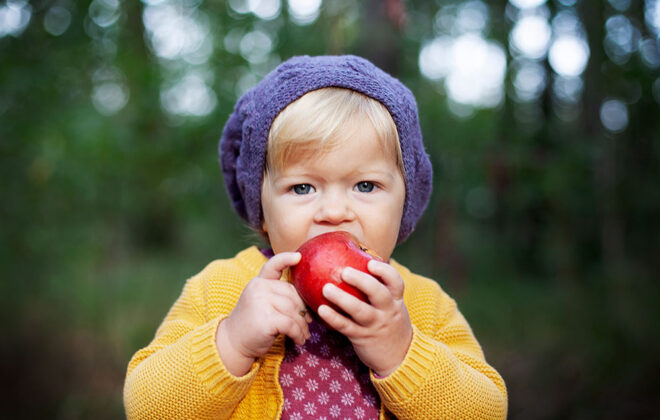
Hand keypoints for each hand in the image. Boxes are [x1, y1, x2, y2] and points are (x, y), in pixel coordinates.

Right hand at [216, 252, 311, 375]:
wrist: (233, 343)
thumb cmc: (253, 324)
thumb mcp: (262, 303)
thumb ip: (278, 296)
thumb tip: (308, 303)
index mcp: (259, 282)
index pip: (273, 265)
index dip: (286, 259)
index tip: (299, 256)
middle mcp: (259, 288)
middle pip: (292, 294)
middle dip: (303, 310)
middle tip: (307, 322)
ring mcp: (261, 302)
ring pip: (294, 310)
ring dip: (302, 325)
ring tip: (304, 334)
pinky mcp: (266, 319)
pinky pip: (292, 324)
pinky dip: (298, 334)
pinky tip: (299, 340)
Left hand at [318, 260, 412, 376]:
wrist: (400, 357)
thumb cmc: (388, 322)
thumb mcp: (390, 306)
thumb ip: (378, 289)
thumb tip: (353, 263)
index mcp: (395, 299)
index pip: (395, 281)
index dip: (384, 271)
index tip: (370, 262)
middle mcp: (387, 311)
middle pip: (378, 293)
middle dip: (361, 281)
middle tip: (344, 271)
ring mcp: (375, 325)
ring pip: (360, 311)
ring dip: (342, 299)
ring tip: (326, 288)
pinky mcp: (362, 338)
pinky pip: (346, 327)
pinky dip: (334, 318)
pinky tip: (321, 310)